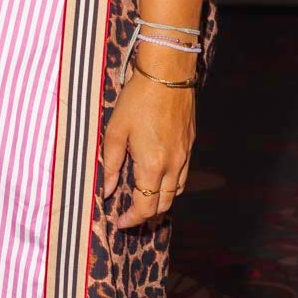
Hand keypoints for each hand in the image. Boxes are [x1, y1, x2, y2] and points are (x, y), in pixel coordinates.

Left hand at [101, 70, 194, 229]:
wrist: (167, 75)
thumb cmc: (136, 101)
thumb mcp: (115, 133)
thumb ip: (110, 165)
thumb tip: (108, 190)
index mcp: (152, 166)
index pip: (145, 207)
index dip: (131, 219)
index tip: (119, 222)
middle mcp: (173, 166)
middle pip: (164, 205)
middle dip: (147, 215)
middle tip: (129, 215)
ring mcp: (185, 156)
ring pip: (176, 191)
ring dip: (161, 201)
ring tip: (143, 199)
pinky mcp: (190, 145)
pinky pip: (182, 175)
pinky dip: (170, 184)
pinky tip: (157, 178)